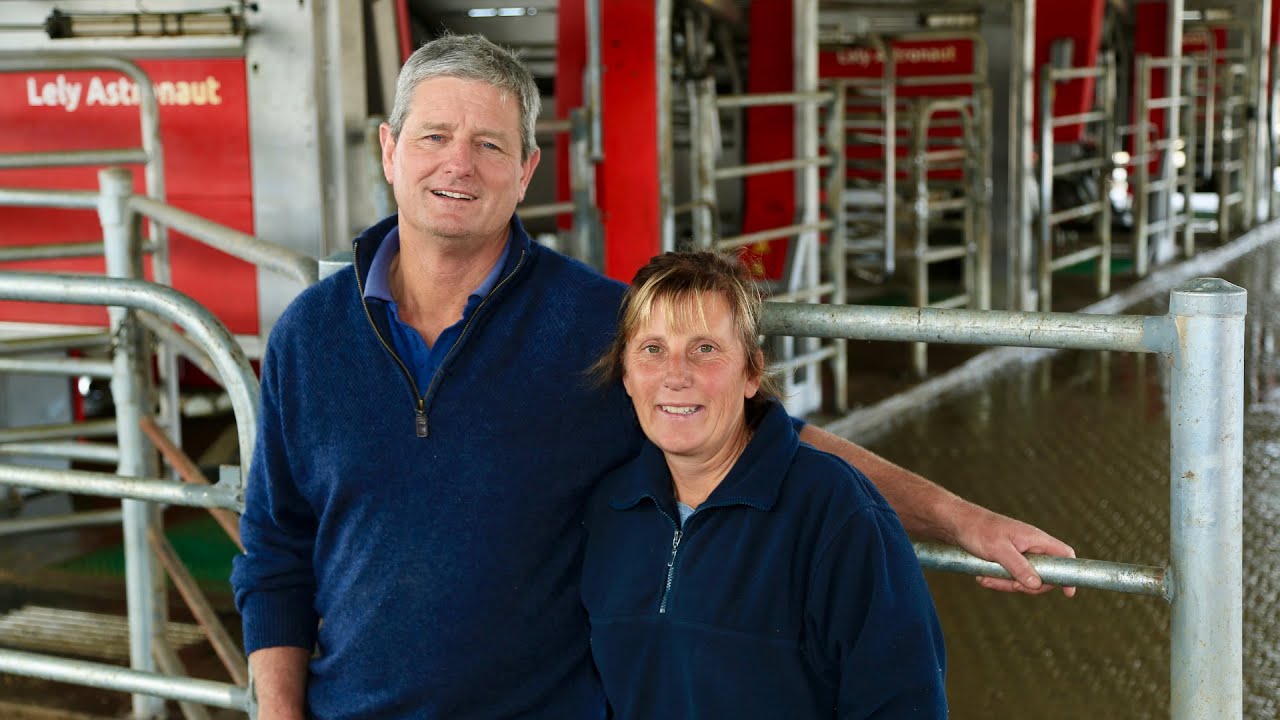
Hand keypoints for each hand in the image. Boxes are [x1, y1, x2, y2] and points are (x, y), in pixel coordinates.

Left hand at [950, 502, 1075, 596]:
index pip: (1064, 554)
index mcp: (1035, 539)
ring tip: (986, 579)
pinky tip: (982, 577)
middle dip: (1026, 585)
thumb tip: (1037, 584)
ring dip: (1006, 583)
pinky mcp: (1007, 559)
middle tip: (1010, 585)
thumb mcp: (998, 550)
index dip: (1069, 572)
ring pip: (1023, 579)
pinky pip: (1009, 576)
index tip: (1068, 592)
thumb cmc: (978, 530)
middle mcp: (1031, 546)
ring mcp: (1019, 553)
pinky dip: (997, 580)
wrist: (955, 523)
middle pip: (1043, 575)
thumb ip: (1019, 567)